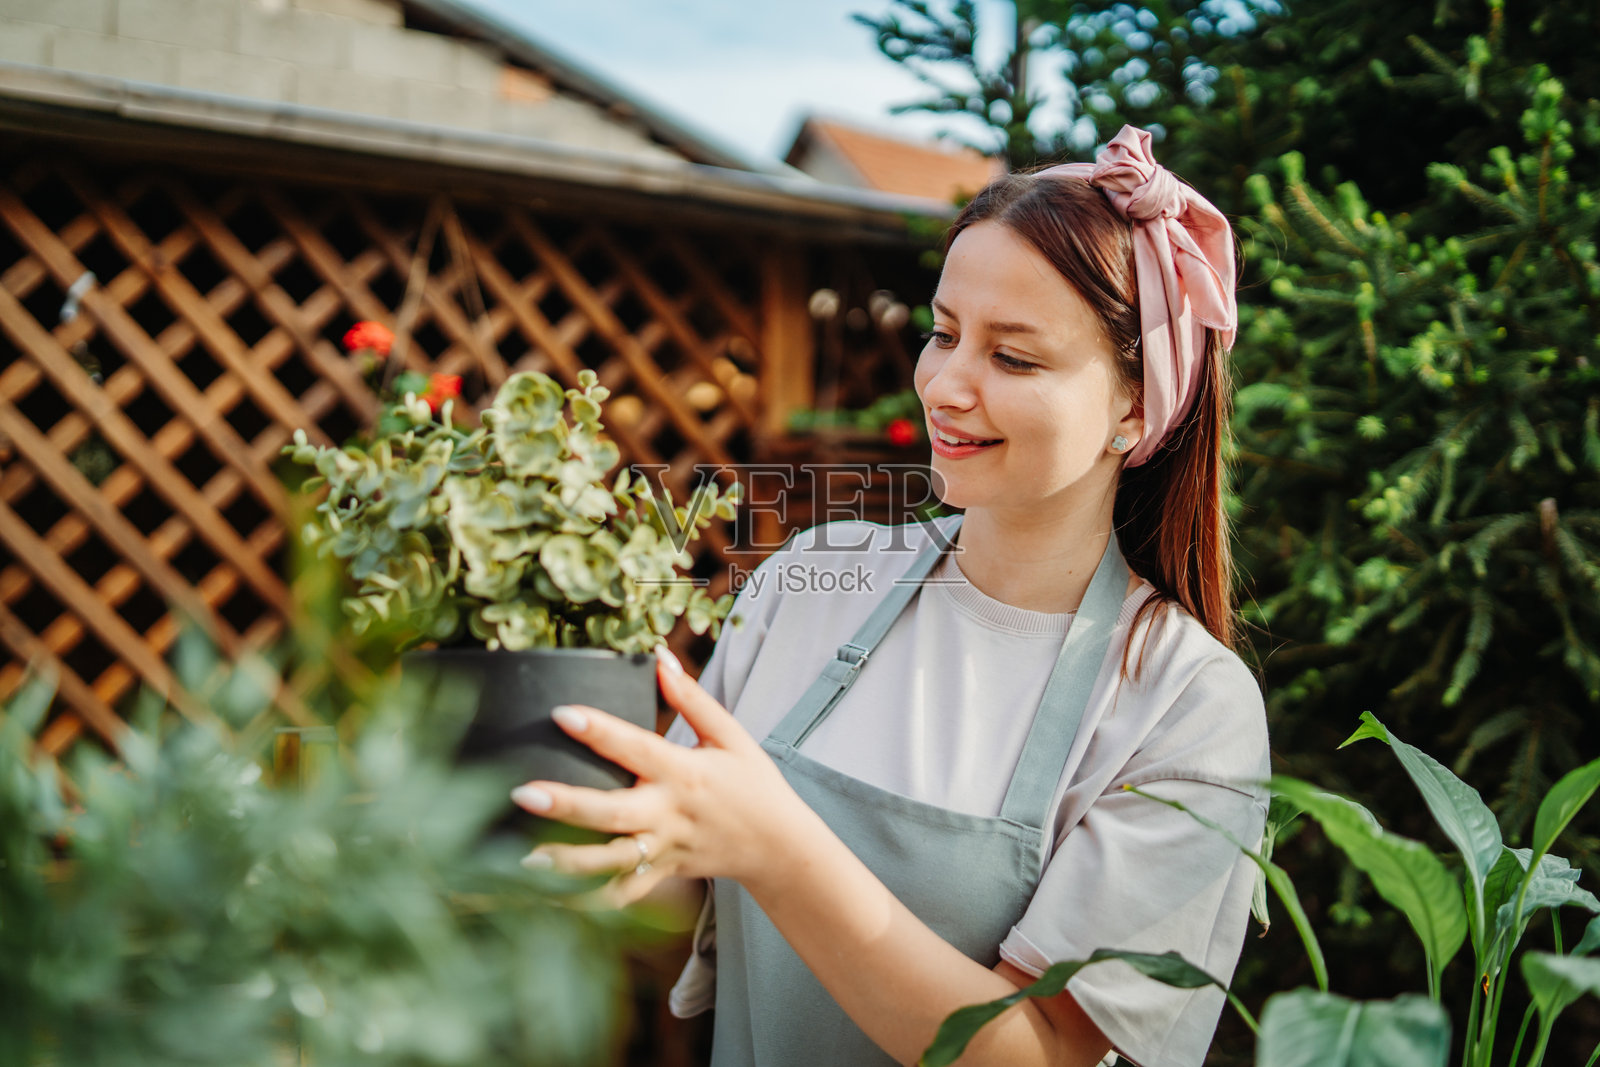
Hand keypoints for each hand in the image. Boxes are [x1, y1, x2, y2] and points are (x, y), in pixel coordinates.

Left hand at [510, 645, 803, 906]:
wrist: (778, 846)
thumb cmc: (753, 784)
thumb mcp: (730, 735)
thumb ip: (692, 699)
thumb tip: (659, 658)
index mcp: (684, 772)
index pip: (636, 747)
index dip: (599, 730)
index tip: (562, 714)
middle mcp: (670, 813)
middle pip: (612, 811)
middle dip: (567, 805)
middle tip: (523, 794)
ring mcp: (664, 849)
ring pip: (611, 860)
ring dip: (568, 862)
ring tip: (525, 859)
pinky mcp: (662, 873)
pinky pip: (622, 892)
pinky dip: (588, 901)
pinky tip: (549, 900)